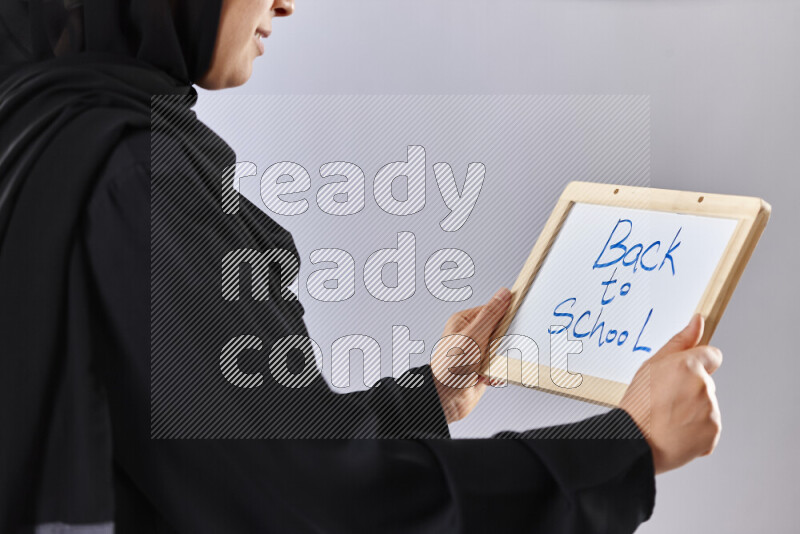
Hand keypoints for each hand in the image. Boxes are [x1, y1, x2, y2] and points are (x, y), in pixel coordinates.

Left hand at [431, 287, 511, 423]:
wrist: (445, 399)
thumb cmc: (449, 366)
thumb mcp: (473, 335)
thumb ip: (491, 315)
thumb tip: (503, 294)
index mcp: (464, 321)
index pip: (492, 310)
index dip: (504, 314)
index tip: (516, 317)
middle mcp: (470, 336)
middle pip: (500, 331)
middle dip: (503, 342)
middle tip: (497, 348)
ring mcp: (476, 353)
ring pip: (502, 350)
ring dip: (500, 360)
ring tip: (490, 365)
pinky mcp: (482, 369)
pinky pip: (500, 367)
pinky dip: (498, 373)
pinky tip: (488, 376)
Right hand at [619, 313, 722, 473]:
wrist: (634, 441)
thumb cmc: (638, 404)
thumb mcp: (651, 365)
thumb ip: (680, 341)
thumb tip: (698, 321)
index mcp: (688, 365)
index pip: (712, 355)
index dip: (698, 364)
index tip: (685, 375)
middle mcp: (703, 386)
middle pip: (707, 383)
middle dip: (691, 390)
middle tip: (666, 401)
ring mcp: (710, 411)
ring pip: (707, 405)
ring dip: (694, 411)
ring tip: (669, 418)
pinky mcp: (713, 432)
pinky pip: (709, 427)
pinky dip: (696, 430)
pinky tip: (676, 430)